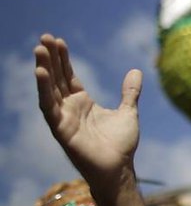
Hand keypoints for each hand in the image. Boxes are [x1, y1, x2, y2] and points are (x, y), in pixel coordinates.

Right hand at [34, 34, 141, 192]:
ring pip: (50, 89)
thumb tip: (136, 70)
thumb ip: (130, 92)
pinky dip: (44, 90)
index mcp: (83, 103)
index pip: (68, 76)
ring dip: (44, 69)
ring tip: (39, 49)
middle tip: (44, 37)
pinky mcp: (60, 129)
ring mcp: (63, 118)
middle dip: (50, 58)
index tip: (58, 40)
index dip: (63, 59)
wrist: (119, 168)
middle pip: (57, 78)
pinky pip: (49, 106)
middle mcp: (69, 108)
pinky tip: (40, 72)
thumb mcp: (128, 112)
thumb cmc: (121, 145)